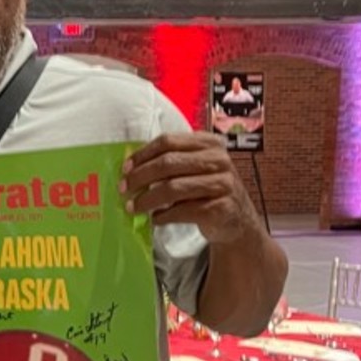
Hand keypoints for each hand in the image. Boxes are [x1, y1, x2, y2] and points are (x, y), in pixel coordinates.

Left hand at [119, 131, 257, 244]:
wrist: (236, 219)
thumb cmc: (207, 191)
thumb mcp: (195, 169)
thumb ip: (170, 163)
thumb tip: (129, 168)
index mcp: (209, 143)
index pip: (168, 141)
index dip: (142, 155)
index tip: (125, 169)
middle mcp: (219, 160)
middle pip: (168, 163)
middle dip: (140, 177)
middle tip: (124, 190)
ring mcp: (222, 184)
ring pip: (173, 188)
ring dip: (147, 199)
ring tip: (133, 208)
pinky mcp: (221, 208)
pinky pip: (183, 211)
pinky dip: (163, 216)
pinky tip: (156, 219)